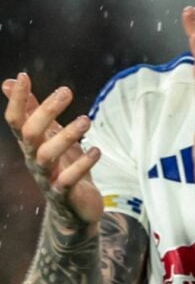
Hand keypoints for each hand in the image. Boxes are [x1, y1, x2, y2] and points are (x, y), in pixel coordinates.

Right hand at [2, 73, 103, 228]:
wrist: (74, 207)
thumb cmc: (62, 165)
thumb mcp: (48, 135)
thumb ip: (32, 110)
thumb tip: (9, 82)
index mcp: (30, 144)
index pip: (16, 120)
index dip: (18, 100)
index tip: (23, 76)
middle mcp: (34, 159)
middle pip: (31, 134)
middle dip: (46, 112)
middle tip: (66, 91)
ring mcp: (47, 177)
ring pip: (48, 155)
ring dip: (67, 135)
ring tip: (86, 119)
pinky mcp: (64, 193)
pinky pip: (69, 179)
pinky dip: (82, 164)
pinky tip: (96, 150)